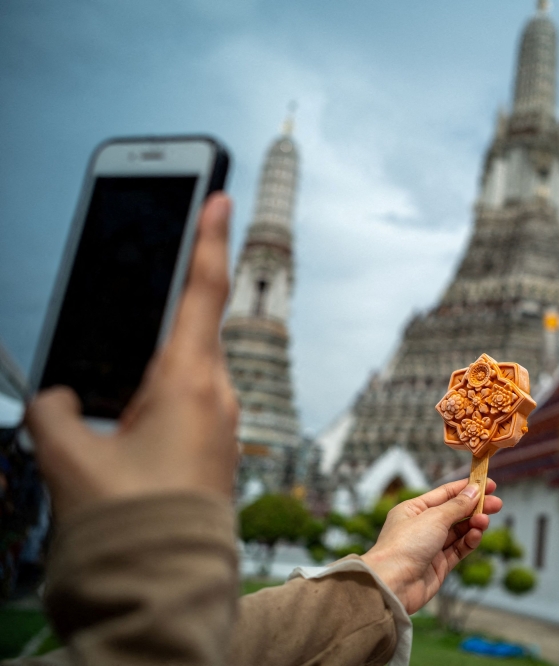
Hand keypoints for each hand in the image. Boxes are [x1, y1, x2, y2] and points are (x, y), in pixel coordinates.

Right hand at [25, 194, 239, 519]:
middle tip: (155, 264)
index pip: (202, 291)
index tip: (221, 197)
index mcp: (190, 382)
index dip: (209, 238)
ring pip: (186, 368)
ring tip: (122, 356)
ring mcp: (221, 423)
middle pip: (191, 327)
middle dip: (165, 301)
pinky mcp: (215, 447)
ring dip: (155, 357)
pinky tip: (131, 406)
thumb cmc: (130, 524)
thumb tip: (63, 397)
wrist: (169, 587)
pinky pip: (189, 399)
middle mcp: (217, 396)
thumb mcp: (70, 458)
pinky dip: (160, 390)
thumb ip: (55, 410)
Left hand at [361, 478, 501, 613]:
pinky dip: (469, 542)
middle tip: (497, 504)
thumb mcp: (434, 517)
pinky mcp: (438, 566)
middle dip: (476, 507)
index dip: (467, 488)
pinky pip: (458, 550)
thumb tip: (474, 491)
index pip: (445, 494)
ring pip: (459, 532)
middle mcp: (421, 527)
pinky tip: (477, 535)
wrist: (393, 585)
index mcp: (413, 510)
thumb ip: (458, 505)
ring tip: (485, 521)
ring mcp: (430, 547)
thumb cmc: (405, 546)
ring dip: (474, 525)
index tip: (488, 484)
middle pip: (455, 513)